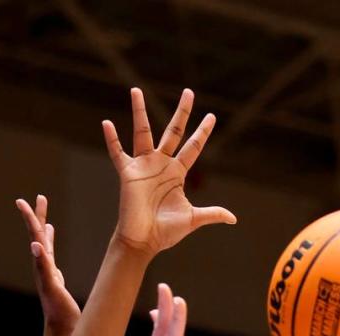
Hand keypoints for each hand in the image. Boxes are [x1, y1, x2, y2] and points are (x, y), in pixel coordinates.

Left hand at [16, 194, 79, 335]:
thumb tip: (35, 246)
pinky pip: (51, 259)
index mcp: (42, 266)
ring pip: (45, 247)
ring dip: (44, 230)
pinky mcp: (55, 281)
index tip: (21, 201)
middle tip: (39, 197)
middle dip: (38, 217)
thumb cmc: (59, 313)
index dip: (30, 218)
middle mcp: (43, 268)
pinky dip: (50, 248)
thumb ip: (44, 267)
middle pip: (39, 237)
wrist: (63, 334)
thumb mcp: (52, 288)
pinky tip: (49, 245)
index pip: (35, 237)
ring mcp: (48, 274)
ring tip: (45, 217)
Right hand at [104, 88, 235, 256]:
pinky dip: (111, 139)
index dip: (202, 132)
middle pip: (173, 131)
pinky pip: (117, 153)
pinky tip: (106, 123)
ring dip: (139, 111)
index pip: (193, 147)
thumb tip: (233, 219)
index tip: (211, 116)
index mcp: (177, 173)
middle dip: (182, 112)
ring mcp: (144, 166)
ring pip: (142, 132)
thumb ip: (212, 214)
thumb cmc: (165, 232)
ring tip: (136, 90)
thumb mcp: (192, 219)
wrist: (143, 241)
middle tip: (189, 92)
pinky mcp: (128, 173)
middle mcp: (161, 164)